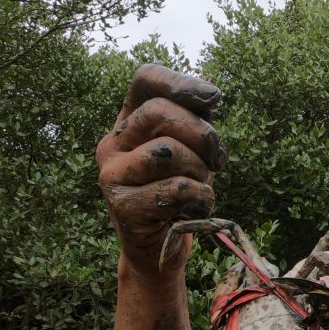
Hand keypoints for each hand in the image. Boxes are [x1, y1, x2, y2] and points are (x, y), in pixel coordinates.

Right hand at [95, 64, 225, 275]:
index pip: (145, 79)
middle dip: (202, 134)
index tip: (214, 98)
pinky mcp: (120, 205)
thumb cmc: (179, 195)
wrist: (160, 249)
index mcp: (128, 122)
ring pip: (168, 152)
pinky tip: (194, 210)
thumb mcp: (193, 153)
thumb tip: (208, 80)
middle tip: (217, 160)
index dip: (180, 82)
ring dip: (200, 172)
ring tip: (200, 189)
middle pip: (159, 112)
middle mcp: (112, 142)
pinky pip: (175, 190)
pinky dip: (199, 199)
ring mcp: (110, 173)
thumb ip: (198, 120)